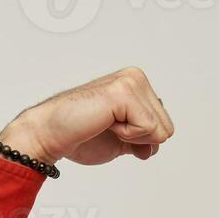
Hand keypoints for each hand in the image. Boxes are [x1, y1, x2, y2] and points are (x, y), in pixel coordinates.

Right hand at [0, 66, 173, 166]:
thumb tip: (159, 140)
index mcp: (137, 84)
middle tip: (109, 128)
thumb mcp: (124, 138)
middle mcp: (136, 77)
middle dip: (140, 140)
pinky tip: (105, 123)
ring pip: (160, 130)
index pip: (165, 126)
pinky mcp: (124, 92)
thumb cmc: (81, 135)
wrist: (51, 135)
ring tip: (106, 124)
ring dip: (133, 138)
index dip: (142, 140)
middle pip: (167, 129)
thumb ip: (144, 136)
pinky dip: (127, 136)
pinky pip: (148, 129)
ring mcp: (131, 81)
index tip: (113, 129)